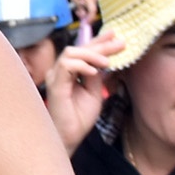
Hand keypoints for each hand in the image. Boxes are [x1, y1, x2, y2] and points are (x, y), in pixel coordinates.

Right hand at [44, 33, 121, 151]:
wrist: (69, 138)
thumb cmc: (78, 118)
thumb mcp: (94, 93)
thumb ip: (96, 76)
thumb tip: (104, 59)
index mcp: (69, 72)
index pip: (84, 51)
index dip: (99, 42)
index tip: (115, 36)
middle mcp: (60, 71)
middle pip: (79, 48)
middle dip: (100, 44)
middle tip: (119, 42)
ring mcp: (55, 76)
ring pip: (71, 52)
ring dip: (92, 54)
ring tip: (107, 62)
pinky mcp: (55, 85)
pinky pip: (66, 65)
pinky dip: (82, 65)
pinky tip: (95, 71)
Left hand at [65, 0, 97, 20]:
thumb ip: (78, 7)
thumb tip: (82, 15)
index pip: (93, 12)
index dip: (90, 19)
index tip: (86, 23)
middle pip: (92, 11)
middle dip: (86, 15)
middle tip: (77, 14)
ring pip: (91, 7)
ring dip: (85, 10)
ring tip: (77, 8)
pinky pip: (91, 3)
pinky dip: (86, 6)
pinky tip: (79, 4)